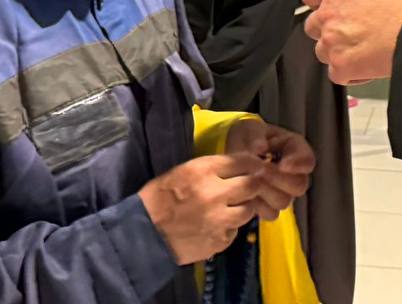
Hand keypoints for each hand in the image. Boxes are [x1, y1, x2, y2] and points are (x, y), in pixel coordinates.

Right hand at [138, 154, 265, 264]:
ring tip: (230, 208)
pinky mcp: (220, 241)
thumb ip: (211, 169)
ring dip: (243, 208)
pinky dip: (229, 227)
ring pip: (248, 210)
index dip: (253, 163)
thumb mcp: (182, 172)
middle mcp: (215, 193)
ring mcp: (220, 220)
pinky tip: (215, 226)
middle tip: (250, 187)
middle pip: (252, 185)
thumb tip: (238, 167)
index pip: (242, 161)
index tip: (257, 166)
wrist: (144, 234)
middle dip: (253, 185)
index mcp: (203, 171)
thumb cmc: (159, 198)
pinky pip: (235, 230)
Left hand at [225, 119, 314, 219]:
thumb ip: (255, 136)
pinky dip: (257, 204)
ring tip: (248, 179)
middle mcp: (294, 172)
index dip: (298, 164)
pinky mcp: (270, 205)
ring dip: (265, 191)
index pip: (308, 160)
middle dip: (277, 179)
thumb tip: (259, 148)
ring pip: (284, 201)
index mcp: (294, 148)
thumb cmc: (247, 138)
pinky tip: (245, 192)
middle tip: (259, 171)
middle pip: (299, 185)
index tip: (282, 164)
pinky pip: (270, 213)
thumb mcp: (249, 129)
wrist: (235, 153)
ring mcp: (284, 191)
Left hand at [301, 0, 401, 84]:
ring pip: (322, 51)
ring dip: (336, 50)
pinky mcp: (341, 68)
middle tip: (352, 29)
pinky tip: (365, 66)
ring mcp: (332, 44)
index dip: (322, 0)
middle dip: (328, 27)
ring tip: (360, 49)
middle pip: (312, 25)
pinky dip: (348, 72)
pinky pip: (336, 73)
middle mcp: (326, 16)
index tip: (338, 5)